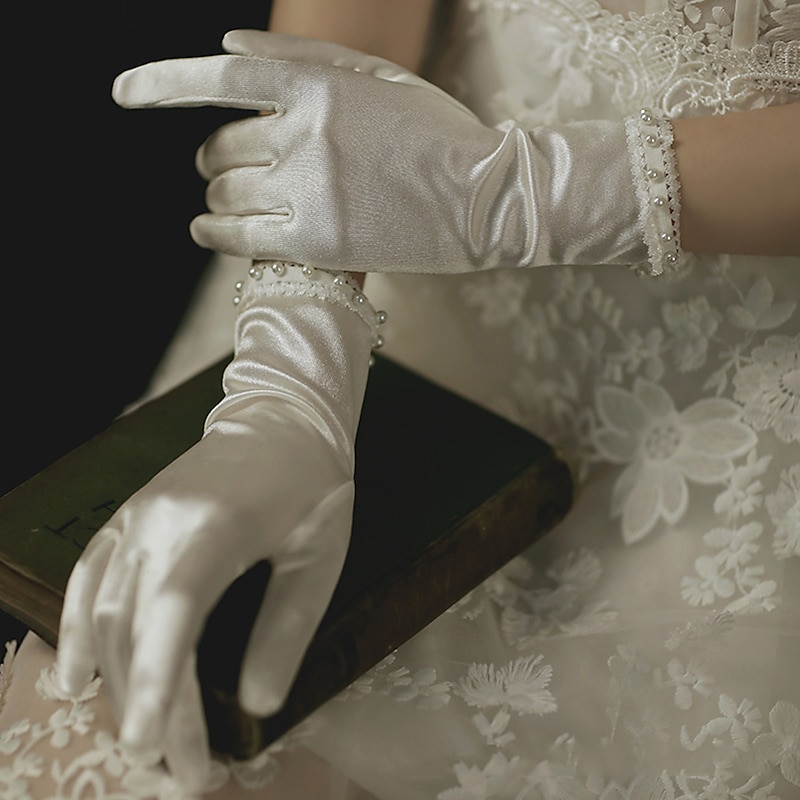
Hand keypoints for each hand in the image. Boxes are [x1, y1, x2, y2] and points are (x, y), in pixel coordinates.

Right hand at [55, 266, 378, 788]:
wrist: (282, 420)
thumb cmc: (314, 486)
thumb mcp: (321, 555)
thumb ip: (288, 626)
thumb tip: (256, 707)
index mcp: (218, 524)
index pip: (174, 611)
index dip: (158, 682)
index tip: (157, 747)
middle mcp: (162, 520)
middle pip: (136, 627)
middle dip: (149, 707)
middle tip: (178, 774)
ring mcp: (136, 516)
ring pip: (105, 612)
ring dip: (117, 686)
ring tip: (142, 746)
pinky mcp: (128, 517)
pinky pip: (88, 579)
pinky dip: (78, 632)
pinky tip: (76, 681)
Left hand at [111, 31, 670, 274]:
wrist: (486, 199)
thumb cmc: (434, 133)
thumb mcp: (377, 77)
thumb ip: (299, 59)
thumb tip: (224, 48)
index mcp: (319, 85)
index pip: (220, 78)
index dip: (163, 83)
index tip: (124, 94)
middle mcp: (306, 134)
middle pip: (219, 148)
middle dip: (212, 159)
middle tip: (218, 168)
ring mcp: (310, 190)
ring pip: (224, 194)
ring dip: (216, 195)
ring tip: (223, 201)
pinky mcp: (317, 241)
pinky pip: (237, 237)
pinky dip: (212, 233)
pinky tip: (206, 231)